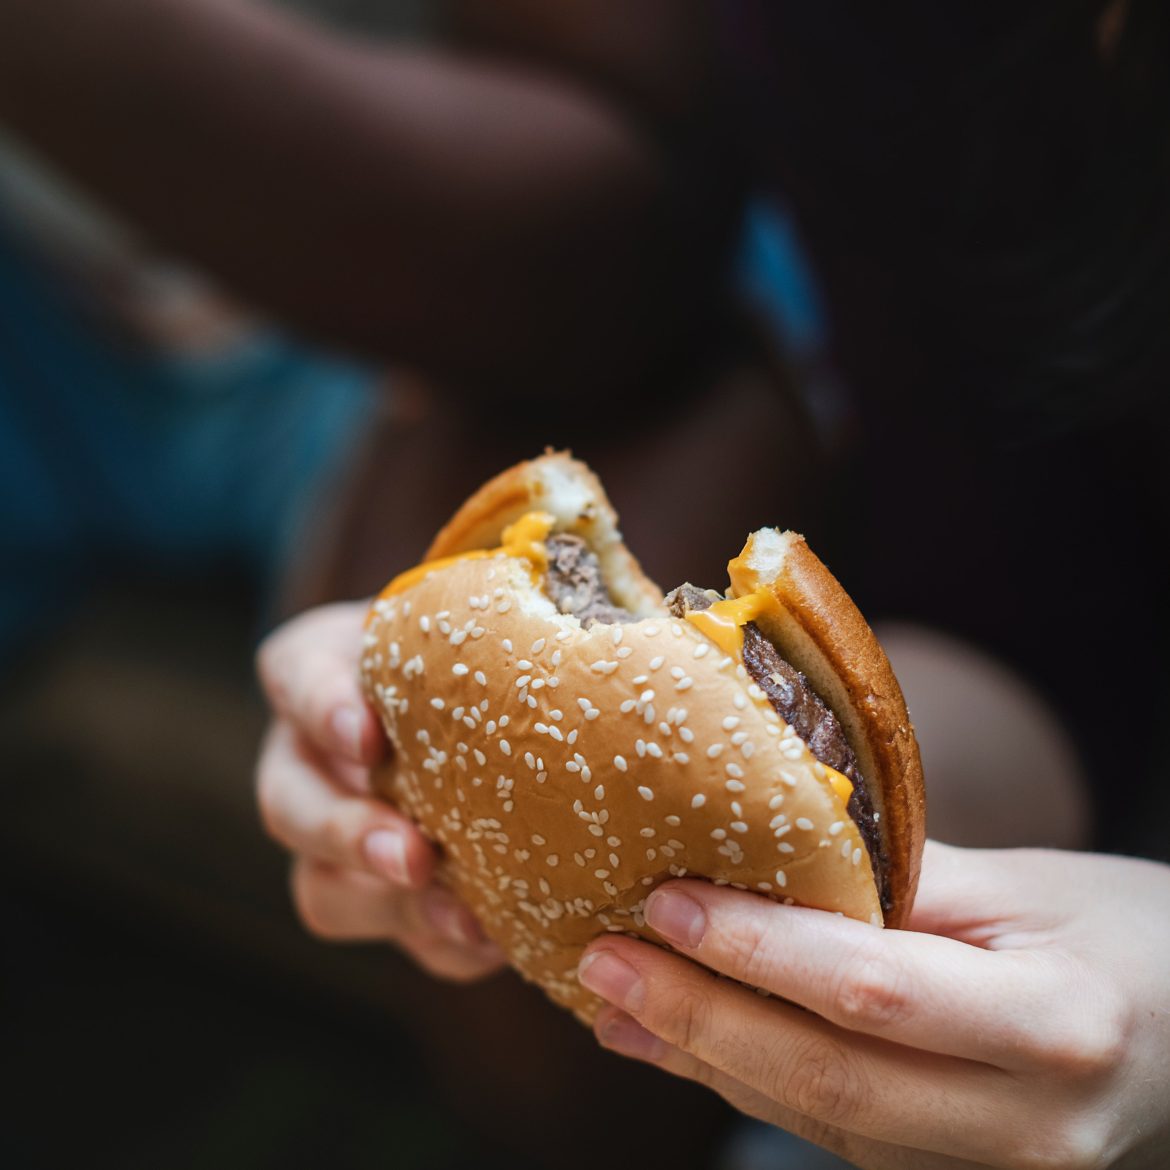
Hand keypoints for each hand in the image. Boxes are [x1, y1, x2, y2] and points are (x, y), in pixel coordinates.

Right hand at [255, 601, 504, 980]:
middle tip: (412, 855)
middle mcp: (310, 758)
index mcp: (324, 669)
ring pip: (324, 888)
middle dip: (346, 834)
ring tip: (463, 917)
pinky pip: (397, 938)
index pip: (297, 675)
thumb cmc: (486, 644)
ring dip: (389, 908)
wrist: (493, 702)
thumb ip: (507, 612)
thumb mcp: (483, 614)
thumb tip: (617, 620)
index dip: (321, 707)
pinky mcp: (386, 897)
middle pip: (289, 803)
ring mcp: (336, 839)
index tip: (366, 735)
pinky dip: (443, 944)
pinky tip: (494, 937)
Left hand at [577, 842, 1169, 1168]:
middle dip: (698, 1020)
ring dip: (702, 1059)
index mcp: (1053, 1022)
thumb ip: (908, 877)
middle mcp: (1022, 1123)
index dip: (761, 952)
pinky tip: (677, 1042)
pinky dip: (745, 1084)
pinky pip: (831, 1133)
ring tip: (610, 1002)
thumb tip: (772, 844)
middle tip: (601, 962)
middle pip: (830, 1078)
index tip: (667, 903)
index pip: (876, 991)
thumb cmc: (1123, 941)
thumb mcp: (1032, 884)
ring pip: (817, 1119)